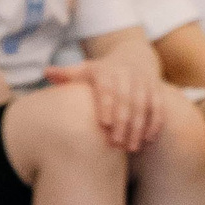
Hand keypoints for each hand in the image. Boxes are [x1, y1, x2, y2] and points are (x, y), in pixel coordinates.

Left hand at [46, 48, 163, 152]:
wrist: (133, 56)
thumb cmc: (102, 71)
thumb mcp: (84, 69)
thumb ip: (65, 74)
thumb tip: (46, 72)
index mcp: (107, 71)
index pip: (108, 88)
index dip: (107, 105)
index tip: (104, 125)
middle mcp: (128, 75)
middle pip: (127, 100)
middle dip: (123, 123)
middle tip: (116, 144)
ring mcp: (144, 83)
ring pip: (144, 106)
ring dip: (139, 127)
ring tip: (132, 147)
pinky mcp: (157, 90)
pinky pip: (158, 108)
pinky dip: (155, 124)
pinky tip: (148, 140)